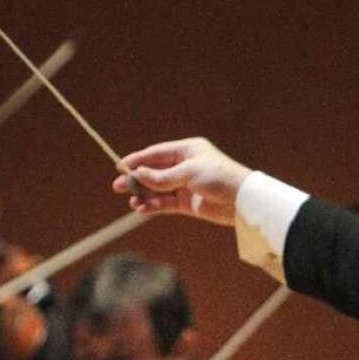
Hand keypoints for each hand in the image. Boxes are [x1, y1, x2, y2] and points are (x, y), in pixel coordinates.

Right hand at [112, 137, 251, 226]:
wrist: (241, 201)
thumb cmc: (219, 178)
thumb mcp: (188, 172)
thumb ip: (162, 176)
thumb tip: (138, 174)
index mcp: (187, 150)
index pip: (156, 153)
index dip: (138, 160)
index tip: (120, 166)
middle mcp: (185, 166)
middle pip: (154, 172)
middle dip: (136, 179)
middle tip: (117, 187)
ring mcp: (185, 185)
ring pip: (157, 189)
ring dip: (144, 195)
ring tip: (132, 201)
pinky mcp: (188, 203)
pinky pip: (165, 203)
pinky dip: (153, 206)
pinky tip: (142, 209)